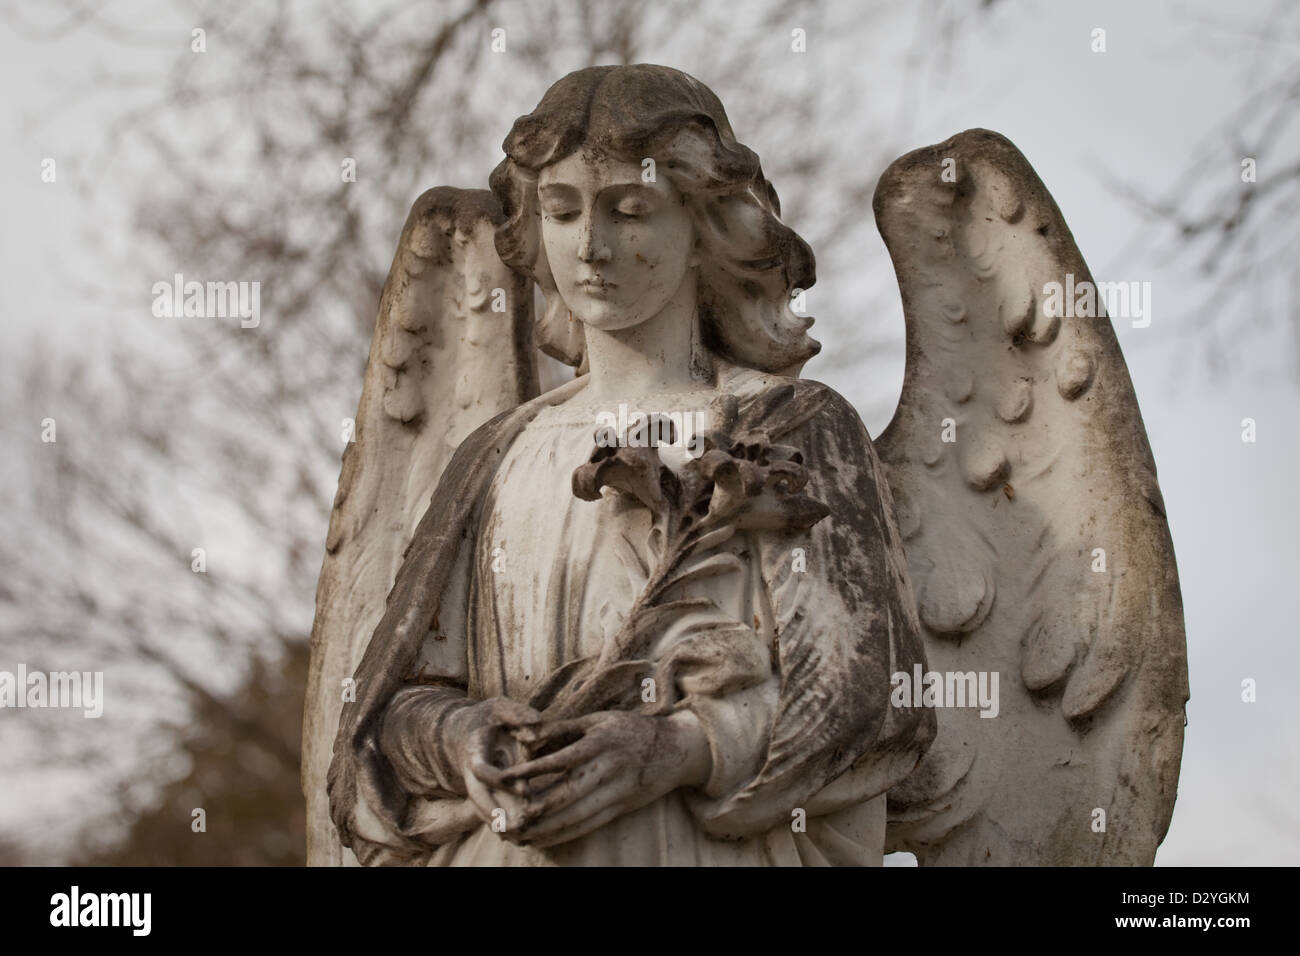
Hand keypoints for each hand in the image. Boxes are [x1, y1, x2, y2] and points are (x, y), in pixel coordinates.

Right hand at [445, 697, 540, 840]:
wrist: (464, 730)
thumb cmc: (487, 716)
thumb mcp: (499, 706)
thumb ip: (517, 713)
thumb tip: (537, 721)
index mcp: (474, 749)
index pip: (481, 769)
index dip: (501, 781)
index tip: (526, 790)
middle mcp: (471, 771)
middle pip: (478, 797)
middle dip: (496, 814)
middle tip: (522, 827)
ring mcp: (475, 784)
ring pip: (483, 808)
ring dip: (499, 822)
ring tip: (523, 834)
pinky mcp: (483, 792)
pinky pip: (488, 810)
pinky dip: (500, 822)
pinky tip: (520, 834)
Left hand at [501, 710, 711, 848]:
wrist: (677, 749)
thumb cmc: (631, 729)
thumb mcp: (599, 720)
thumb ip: (562, 728)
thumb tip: (527, 736)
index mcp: (601, 742)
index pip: (560, 761)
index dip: (532, 771)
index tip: (506, 779)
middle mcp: (609, 769)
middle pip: (567, 795)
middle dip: (535, 810)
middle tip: (507, 819)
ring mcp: (617, 791)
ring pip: (577, 815)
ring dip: (546, 828)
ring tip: (520, 835)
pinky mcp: (621, 807)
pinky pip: (589, 824)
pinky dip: (565, 834)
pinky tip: (544, 839)